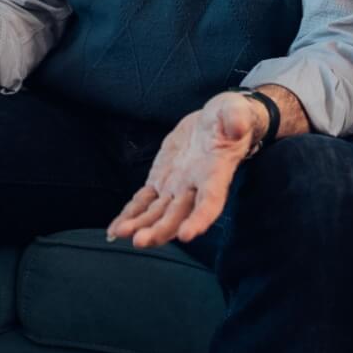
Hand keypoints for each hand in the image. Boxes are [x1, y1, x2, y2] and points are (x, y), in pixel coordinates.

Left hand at [107, 92, 265, 248]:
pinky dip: (130, 215)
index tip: (186, 235)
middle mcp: (195, 187)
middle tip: (140, 241)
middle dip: (160, 229)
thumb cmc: (230, 117)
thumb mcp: (235, 111)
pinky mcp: (161, 180)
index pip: (210, 202)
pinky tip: (115, 230)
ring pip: (158, 213)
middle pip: (178, 214)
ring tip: (121, 234)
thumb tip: (237, 126)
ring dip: (141, 226)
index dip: (199, 219)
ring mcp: (176, 187)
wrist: (215, 122)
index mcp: (215, 173)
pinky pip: (144, 202)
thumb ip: (236, 119)